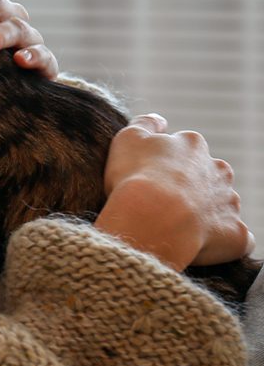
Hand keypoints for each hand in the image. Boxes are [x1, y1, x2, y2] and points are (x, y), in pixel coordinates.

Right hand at [94, 113, 253, 270]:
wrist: (152, 218)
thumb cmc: (136, 176)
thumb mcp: (128, 138)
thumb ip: (145, 123)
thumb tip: (160, 120)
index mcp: (193, 146)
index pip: (184, 149)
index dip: (165, 164)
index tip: (149, 178)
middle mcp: (218, 170)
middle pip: (208, 176)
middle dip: (192, 187)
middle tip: (162, 202)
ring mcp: (230, 203)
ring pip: (222, 205)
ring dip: (206, 213)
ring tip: (177, 227)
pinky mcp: (237, 234)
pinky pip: (237, 238)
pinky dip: (223, 241)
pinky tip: (203, 245)